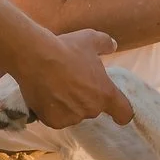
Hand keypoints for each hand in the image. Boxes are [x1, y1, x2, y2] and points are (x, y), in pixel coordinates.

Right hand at [14, 28, 133, 127]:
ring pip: (74, 114)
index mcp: (105, 93)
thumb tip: (113, 46)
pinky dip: (52, 110)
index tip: (116, 111)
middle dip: (86, 98)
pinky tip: (45, 95)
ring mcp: (72, 117)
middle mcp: (91, 109)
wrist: (35, 58)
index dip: (121, 112)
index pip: (124, 113)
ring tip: (56, 86)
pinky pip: (56, 117)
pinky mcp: (53, 121)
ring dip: (69, 105)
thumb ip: (105, 43)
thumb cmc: (66, 48)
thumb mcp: (90, 38)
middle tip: (72, 82)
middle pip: (93, 109)